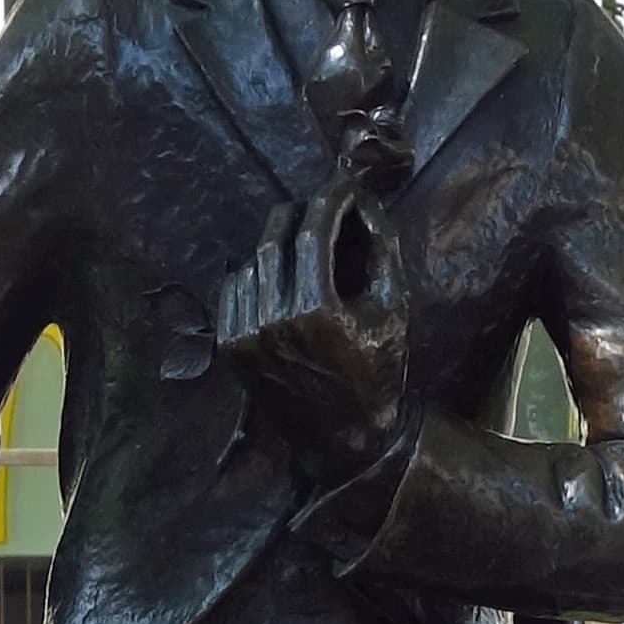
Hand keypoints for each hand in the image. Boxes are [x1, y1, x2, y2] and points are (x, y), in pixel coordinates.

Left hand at [217, 174, 407, 474]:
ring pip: (253, 262)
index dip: (331, 198)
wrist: (345, 439)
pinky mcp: (230, 349)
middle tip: (319, 206)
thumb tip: (362, 201)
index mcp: (316, 310)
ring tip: (304, 250)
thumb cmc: (378, 371)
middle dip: (300, 213)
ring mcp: (246, 337)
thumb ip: (379, 248)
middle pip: (276, 239)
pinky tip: (279, 281)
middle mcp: (273, 321)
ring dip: (279, 246)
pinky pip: (234, 291)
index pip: (314, 230)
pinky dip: (254, 276)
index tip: (343, 184)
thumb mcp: (393, 307)